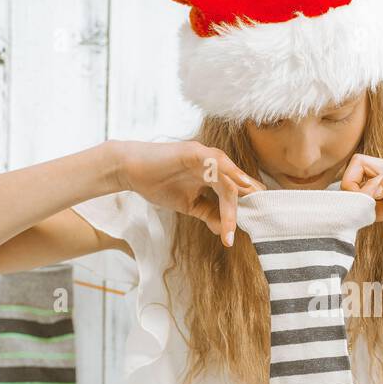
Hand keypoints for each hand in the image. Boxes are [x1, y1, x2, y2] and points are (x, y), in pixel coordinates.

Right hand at [113, 139, 264, 245]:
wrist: (129, 170)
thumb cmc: (157, 184)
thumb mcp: (189, 205)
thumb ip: (208, 214)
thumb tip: (225, 231)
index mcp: (213, 176)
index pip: (237, 193)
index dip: (245, 210)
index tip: (249, 231)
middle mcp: (213, 165)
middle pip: (240, 186)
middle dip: (248, 207)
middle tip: (253, 228)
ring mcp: (205, 157)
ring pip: (229, 180)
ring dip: (233, 205)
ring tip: (235, 226)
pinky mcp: (194, 152)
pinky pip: (217, 163)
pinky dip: (230, 174)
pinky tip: (239, 188)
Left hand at [339, 154, 382, 226]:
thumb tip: (363, 215)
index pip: (357, 181)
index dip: (349, 197)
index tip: (351, 216)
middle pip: (354, 167)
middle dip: (345, 189)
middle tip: (355, 210)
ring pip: (366, 165)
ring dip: (359, 188)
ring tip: (368, 206)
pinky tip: (382, 195)